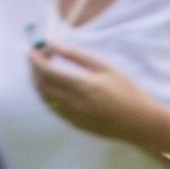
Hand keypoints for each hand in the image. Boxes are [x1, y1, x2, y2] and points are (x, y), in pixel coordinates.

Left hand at [25, 36, 169, 153]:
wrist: (138, 122)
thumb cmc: (125, 90)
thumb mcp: (104, 67)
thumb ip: (76, 55)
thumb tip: (54, 44)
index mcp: (80, 85)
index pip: (47, 71)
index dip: (35, 59)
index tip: (31, 48)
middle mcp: (71, 103)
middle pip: (41, 85)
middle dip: (34, 69)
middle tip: (35, 56)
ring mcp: (71, 116)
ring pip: (44, 98)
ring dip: (38, 82)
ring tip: (42, 69)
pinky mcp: (73, 124)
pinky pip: (53, 108)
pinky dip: (47, 94)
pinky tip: (53, 85)